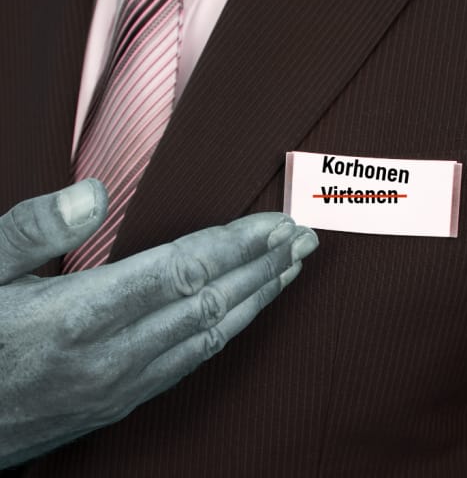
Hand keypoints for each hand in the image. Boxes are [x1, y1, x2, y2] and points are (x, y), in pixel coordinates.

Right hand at [0, 179, 317, 468]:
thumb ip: (33, 229)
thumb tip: (93, 194)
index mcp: (78, 313)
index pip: (184, 268)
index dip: (237, 244)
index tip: (275, 224)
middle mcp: (112, 353)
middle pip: (212, 300)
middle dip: (264, 265)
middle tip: (303, 238)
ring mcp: (123, 383)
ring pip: (213, 335)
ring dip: (259, 297)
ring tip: (291, 269)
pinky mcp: (123, 401)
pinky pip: (194, 362)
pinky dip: (231, 332)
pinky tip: (249, 312)